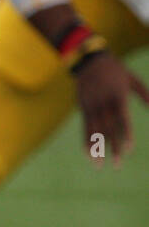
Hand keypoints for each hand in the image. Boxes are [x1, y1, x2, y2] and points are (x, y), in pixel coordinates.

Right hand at [75, 51, 148, 166]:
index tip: (128, 149)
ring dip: (97, 150)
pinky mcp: (83, 108)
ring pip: (95, 132)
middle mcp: (104, 104)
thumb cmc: (115, 69)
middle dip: (113, 148)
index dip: (125, 134)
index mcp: (118, 97)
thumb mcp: (132, 79)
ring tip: (99, 165)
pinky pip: (85, 128)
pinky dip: (86, 141)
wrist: (89, 61)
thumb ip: (144, 93)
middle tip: (118, 165)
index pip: (122, 119)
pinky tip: (88, 153)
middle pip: (109, 129)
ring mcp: (92, 107)